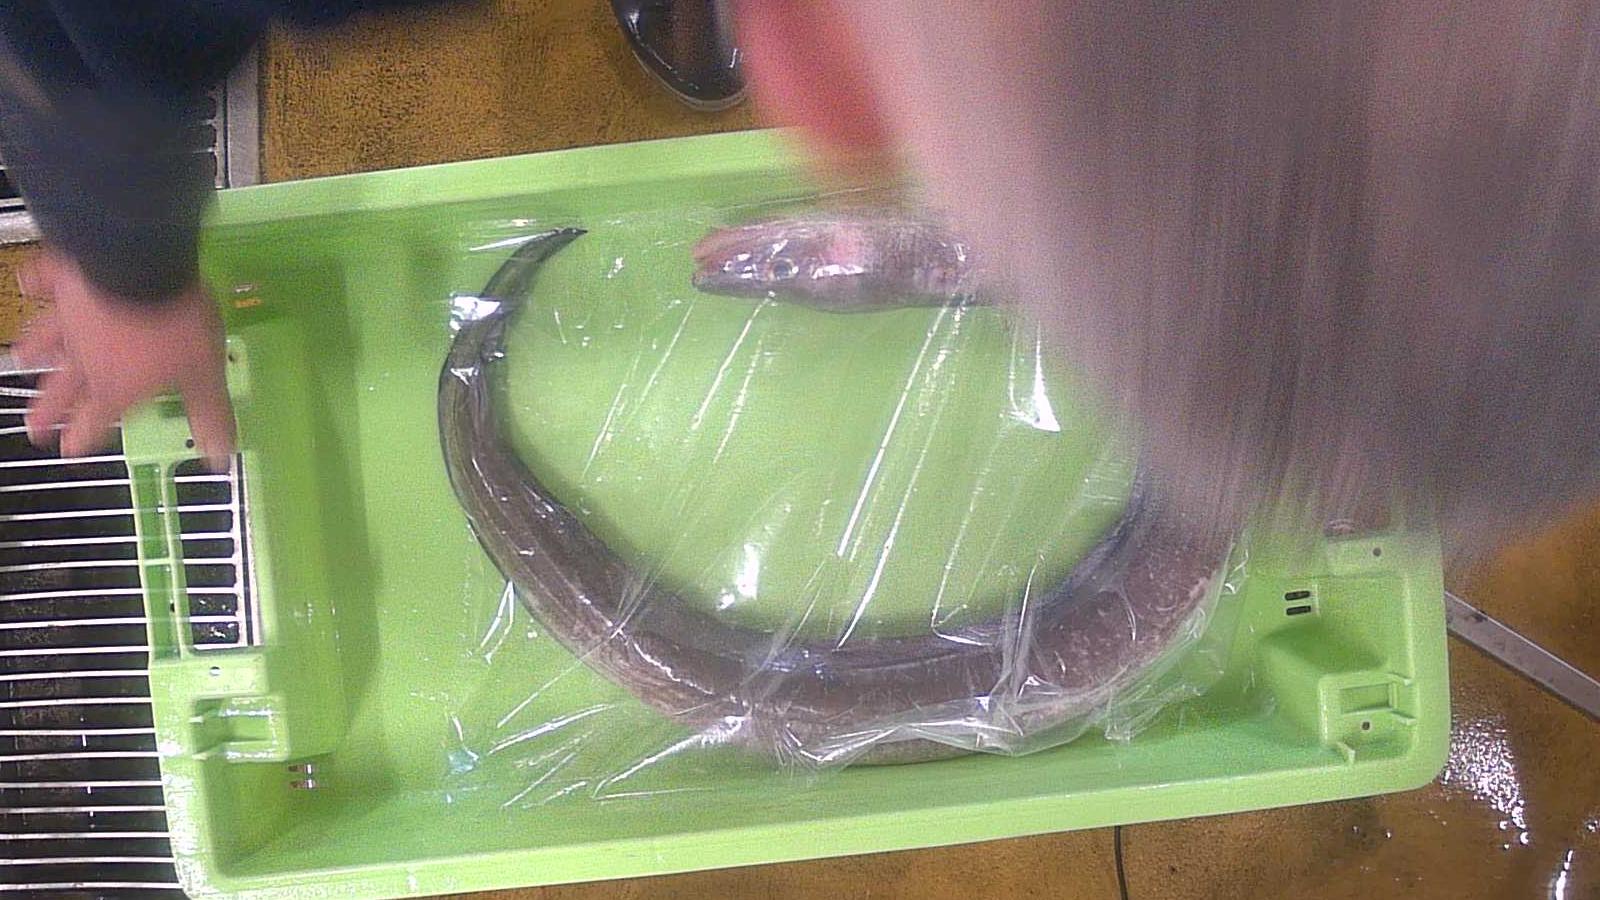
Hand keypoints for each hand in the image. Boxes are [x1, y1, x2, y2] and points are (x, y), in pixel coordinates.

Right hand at [14, 249, 234, 467]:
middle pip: (63, 389)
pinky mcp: (66, 280)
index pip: (96, 419)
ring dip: (36, 349)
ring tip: (23, 358)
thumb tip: (218, 458)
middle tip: (32, 429)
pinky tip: (27, 282)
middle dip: (48, 411)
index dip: (83, 436)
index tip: (67, 450)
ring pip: (50, 339)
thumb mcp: (203, 374)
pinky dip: (36, 283)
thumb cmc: (175, 326)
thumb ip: (207, 413)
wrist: (142, 267)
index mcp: (116, 385)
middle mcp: (86, 357)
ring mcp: (72, 317)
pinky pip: (47, 282)